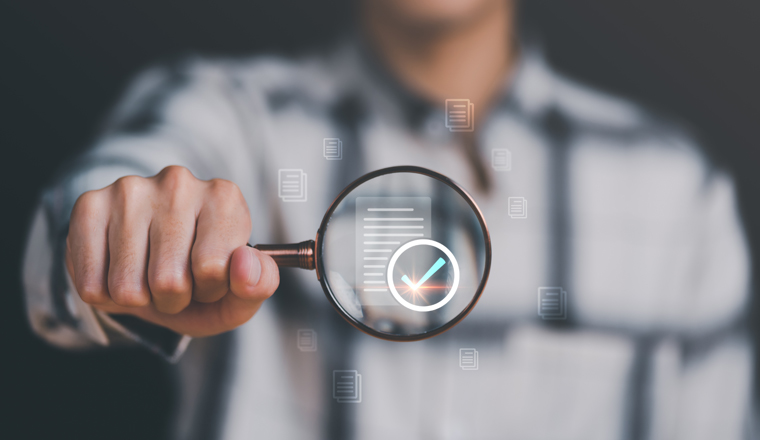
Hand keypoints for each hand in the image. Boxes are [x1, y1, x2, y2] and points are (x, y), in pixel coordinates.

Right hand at [65, 166, 278, 336]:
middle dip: (173, 298)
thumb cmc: (199, 279)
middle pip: (168, 280)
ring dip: (139, 299)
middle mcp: (179, 184)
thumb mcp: (238, 294)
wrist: (147, 265)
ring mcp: (131, 190)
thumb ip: (259, 285)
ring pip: (127, 286)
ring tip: (148, 276)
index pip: (213, 268)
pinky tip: (117, 272)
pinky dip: (104, 295)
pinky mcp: (89, 205)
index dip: (209, 289)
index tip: (208, 276)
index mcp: (225, 198)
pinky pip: (91, 284)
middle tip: (175, 280)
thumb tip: (246, 264)